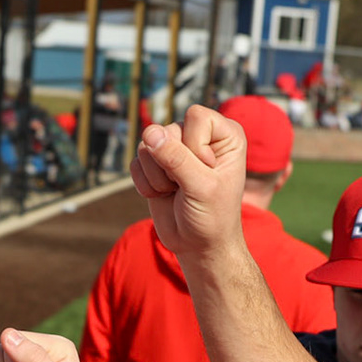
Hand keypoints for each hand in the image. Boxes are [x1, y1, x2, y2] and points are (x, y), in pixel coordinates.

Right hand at [130, 106, 248, 260]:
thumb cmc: (212, 216)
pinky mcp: (154, 164)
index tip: (208, 171)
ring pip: (147, 145)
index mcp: (225, 133)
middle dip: (172, 165)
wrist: (198, 244)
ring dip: (157, 176)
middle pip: (168, 129)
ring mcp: (175, 148)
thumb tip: (149, 132)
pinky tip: (163, 195)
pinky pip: (136, 161)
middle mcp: (199, 135)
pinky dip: (145, 184)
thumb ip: (176, 157)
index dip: (195, 146)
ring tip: (176, 191)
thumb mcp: (200, 186)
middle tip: (188, 186)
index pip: (195, 116)